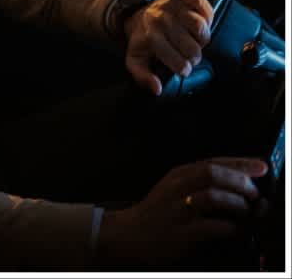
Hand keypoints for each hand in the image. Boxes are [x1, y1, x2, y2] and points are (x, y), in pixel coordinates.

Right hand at [98, 157, 267, 266]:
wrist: (131, 233)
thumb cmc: (159, 210)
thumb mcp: (175, 185)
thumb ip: (201, 178)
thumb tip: (241, 176)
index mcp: (178, 174)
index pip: (213, 161)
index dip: (241, 163)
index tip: (262, 167)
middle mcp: (176, 188)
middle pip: (214, 174)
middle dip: (241, 183)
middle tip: (254, 194)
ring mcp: (177, 210)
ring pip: (213, 198)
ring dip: (238, 204)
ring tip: (247, 212)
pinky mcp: (181, 233)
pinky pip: (213, 226)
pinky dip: (232, 227)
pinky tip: (237, 229)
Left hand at [124, 0, 213, 94]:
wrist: (137, 15)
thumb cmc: (142, 39)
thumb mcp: (136, 59)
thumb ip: (143, 77)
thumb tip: (157, 89)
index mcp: (150, 36)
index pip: (177, 59)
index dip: (184, 68)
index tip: (184, 69)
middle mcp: (161, 19)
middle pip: (192, 46)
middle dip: (194, 56)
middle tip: (190, 56)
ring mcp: (172, 5)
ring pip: (200, 26)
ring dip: (203, 38)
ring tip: (195, 40)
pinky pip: (203, 3)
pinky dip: (207, 15)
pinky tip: (200, 23)